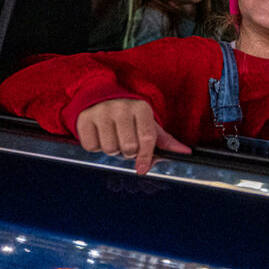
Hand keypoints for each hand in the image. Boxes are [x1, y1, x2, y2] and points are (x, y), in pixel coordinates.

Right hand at [75, 98, 191, 174]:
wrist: (101, 100)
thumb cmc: (130, 117)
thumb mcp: (149, 125)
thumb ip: (166, 141)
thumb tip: (185, 152)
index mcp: (141, 108)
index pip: (147, 138)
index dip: (146, 156)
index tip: (142, 168)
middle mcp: (121, 107)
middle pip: (128, 148)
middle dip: (128, 152)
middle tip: (126, 143)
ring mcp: (101, 112)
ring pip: (110, 149)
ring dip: (112, 150)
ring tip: (113, 138)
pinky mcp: (84, 119)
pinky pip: (91, 147)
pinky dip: (96, 147)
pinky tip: (100, 135)